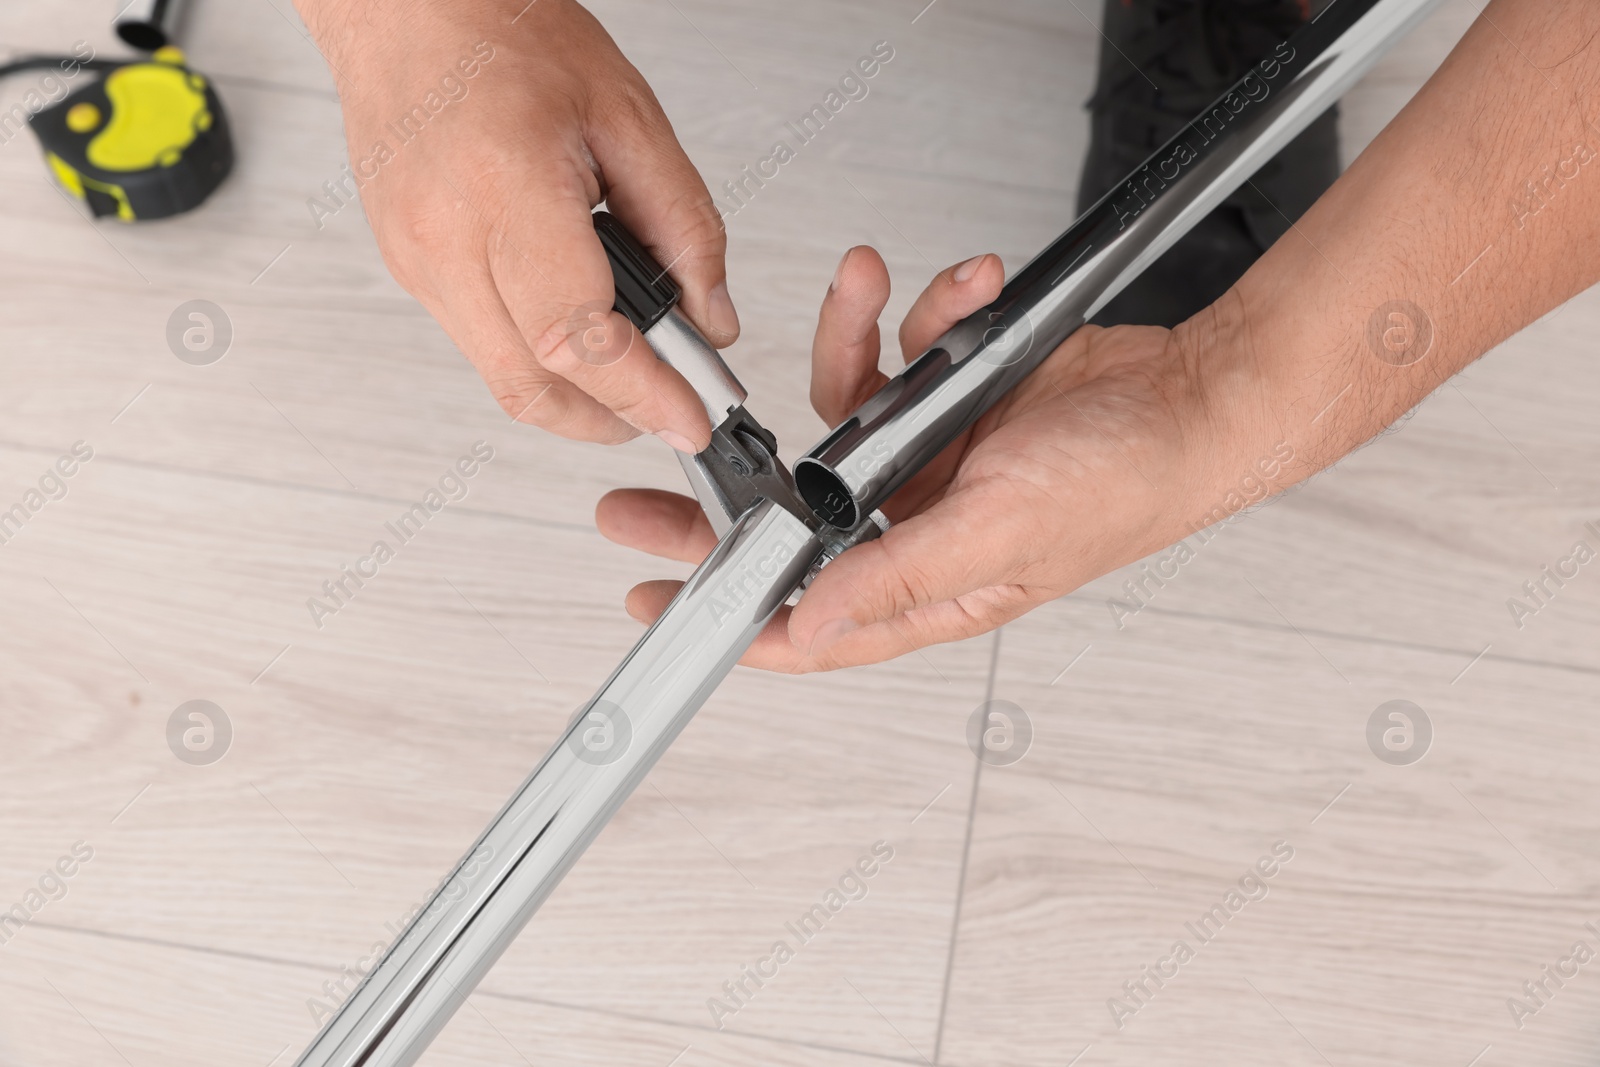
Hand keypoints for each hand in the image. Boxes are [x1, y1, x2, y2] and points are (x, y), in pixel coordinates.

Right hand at [295, 0, 733, 450]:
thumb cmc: (504, 34)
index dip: (642, 394)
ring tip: (637, 372)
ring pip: (505, 380)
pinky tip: (582, 334)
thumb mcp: (628, 114)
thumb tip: (711, 320)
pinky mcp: (407, 272)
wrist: (405, 10)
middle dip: (616, 417)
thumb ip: (682, 226)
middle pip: (535, 385)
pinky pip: (481, 348)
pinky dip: (541, 362)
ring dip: (579, 398)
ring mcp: (416, 263)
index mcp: (506, 187)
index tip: (692, 418)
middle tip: (673, 407)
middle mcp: (445, 238)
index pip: (578, 337)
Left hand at [597, 246, 1293, 670]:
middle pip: (792, 518)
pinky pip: (898, 353)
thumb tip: (807, 624)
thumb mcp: (999, 537)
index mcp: (923, 587)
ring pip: (839, 411)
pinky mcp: (947, 400)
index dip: (725, 614)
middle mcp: (914, 528)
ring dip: (847, 341)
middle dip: (725, 491)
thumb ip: (896, 578)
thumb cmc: (1124, 486)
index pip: (805, 621)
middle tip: (650, 476)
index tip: (651, 596)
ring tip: (864, 289)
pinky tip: (962, 292)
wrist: (1192, 395)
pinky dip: (924, 313)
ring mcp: (928, 462)